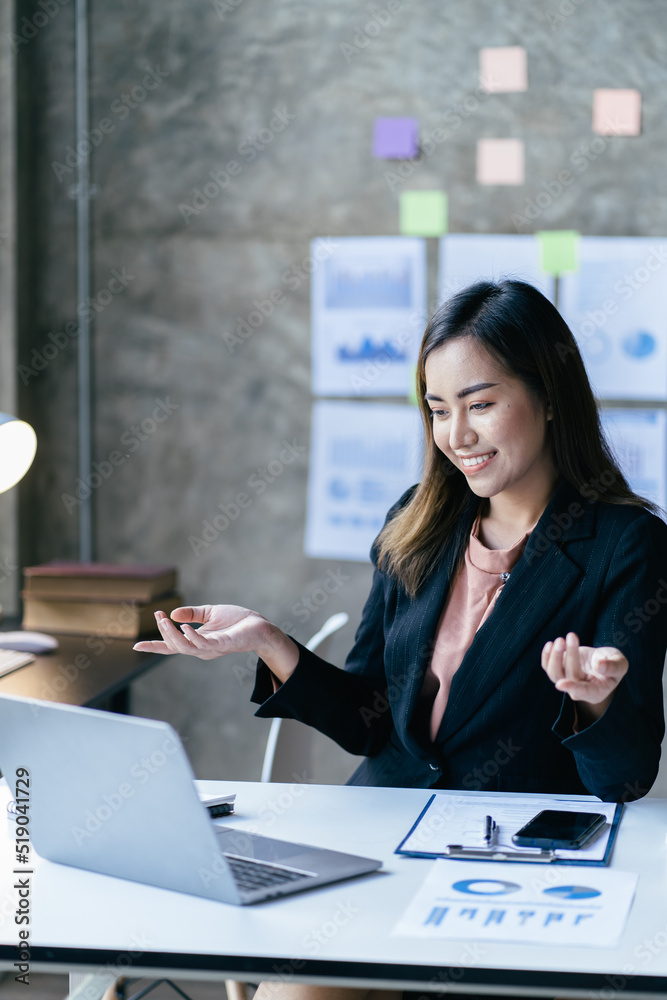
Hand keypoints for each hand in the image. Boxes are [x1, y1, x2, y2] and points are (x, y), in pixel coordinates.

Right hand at [133, 605, 298, 680]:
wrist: (260, 626)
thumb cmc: (238, 621)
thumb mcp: (210, 613)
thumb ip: (192, 614)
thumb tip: (172, 614)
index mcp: (197, 642)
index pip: (171, 647)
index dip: (154, 647)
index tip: (136, 647)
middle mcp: (202, 649)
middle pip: (174, 646)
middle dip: (162, 632)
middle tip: (158, 614)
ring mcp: (211, 648)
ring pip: (184, 647)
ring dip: (171, 633)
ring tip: (164, 619)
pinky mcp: (222, 644)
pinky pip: (202, 643)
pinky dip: (190, 635)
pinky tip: (183, 626)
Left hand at [541, 631, 627, 711]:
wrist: (602, 660)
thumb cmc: (613, 664)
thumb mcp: (620, 664)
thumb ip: (613, 666)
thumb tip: (599, 665)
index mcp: (596, 692)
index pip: (583, 692)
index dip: (572, 688)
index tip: (561, 684)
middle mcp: (579, 690)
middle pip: (569, 676)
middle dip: (571, 655)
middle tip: (572, 636)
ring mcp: (567, 680)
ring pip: (554, 673)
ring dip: (555, 656)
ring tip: (561, 640)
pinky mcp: (559, 670)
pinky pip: (547, 667)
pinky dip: (546, 656)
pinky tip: (550, 644)